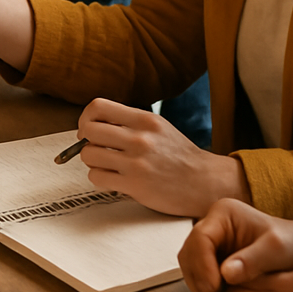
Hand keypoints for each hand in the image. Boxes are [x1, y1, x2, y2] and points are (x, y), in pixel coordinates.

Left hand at [76, 97, 247, 216]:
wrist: (206, 182)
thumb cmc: (179, 155)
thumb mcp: (158, 127)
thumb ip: (129, 122)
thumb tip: (92, 122)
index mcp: (144, 119)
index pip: (97, 106)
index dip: (86, 118)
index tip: (88, 129)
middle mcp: (140, 138)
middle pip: (88, 130)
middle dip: (86, 141)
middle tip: (96, 149)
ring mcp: (137, 162)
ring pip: (88, 155)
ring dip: (92, 161)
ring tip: (106, 165)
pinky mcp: (135, 185)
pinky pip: (97, 177)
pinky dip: (99, 178)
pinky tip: (113, 179)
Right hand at [180, 199, 292, 291]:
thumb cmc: (289, 243)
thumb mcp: (276, 250)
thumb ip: (252, 261)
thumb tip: (226, 275)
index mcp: (223, 213)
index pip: (201, 237)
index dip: (202, 263)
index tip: (215, 288)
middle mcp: (211, 224)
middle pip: (190, 251)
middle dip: (199, 278)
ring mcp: (210, 240)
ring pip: (190, 263)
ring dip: (200, 285)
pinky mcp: (211, 255)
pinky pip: (198, 272)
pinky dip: (205, 288)